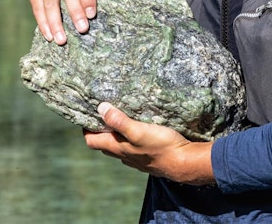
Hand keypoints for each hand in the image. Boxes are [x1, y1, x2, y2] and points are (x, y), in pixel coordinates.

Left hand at [84, 102, 215, 185]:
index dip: (85, 129)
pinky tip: (139, 130)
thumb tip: (100, 108)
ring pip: (119, 147)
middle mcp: (124, 156)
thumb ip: (119, 121)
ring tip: (120, 118)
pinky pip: (133, 149)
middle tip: (102, 113)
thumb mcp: (139, 131)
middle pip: (104, 144)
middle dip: (100, 130)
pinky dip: (130, 140)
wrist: (185, 163)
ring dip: (115, 135)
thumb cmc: (162, 146)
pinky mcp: (149, 158)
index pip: (91, 141)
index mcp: (118, 148)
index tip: (86, 115)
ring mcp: (136, 159)